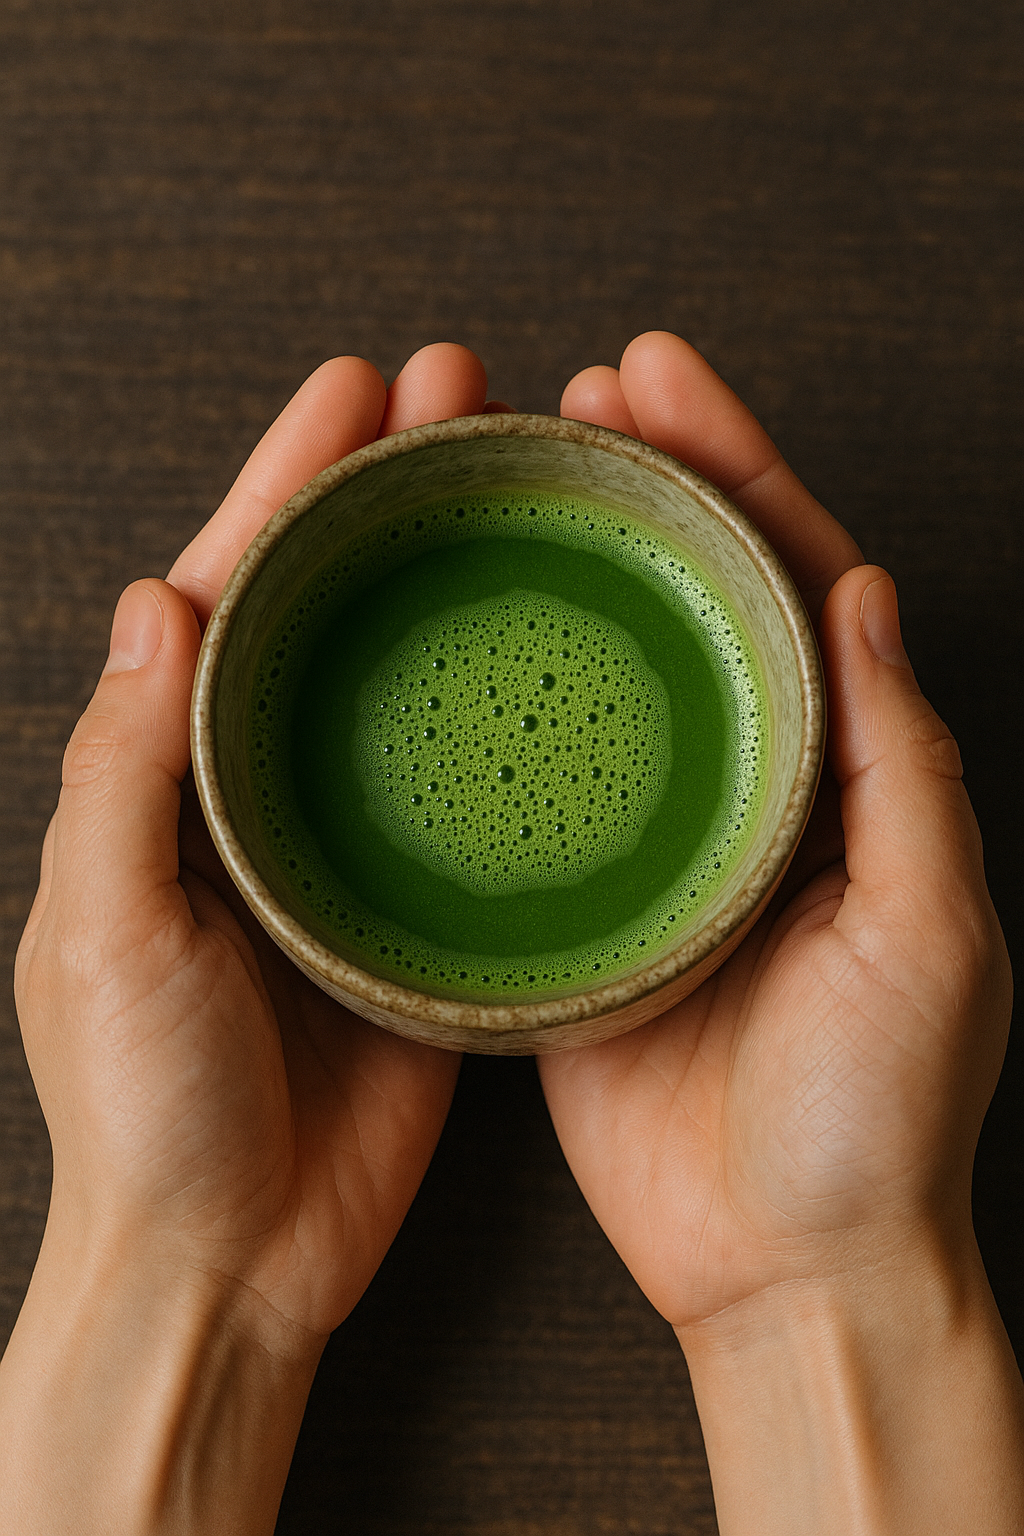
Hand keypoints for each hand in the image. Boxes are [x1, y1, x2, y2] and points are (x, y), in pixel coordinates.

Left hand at [1, 344, 494, 1533]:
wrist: (232, 1260)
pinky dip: (504, 716)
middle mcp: (259, 791)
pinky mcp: (426, 909)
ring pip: (405, 681)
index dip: (285, 486)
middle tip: (464, 398)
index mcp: (167, 780)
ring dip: (456, 582)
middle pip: (328, 610)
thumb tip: (157, 603)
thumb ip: (124, 775)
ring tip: (527, 486)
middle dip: (387, 496)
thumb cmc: (145, 1110)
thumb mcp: (103, 933)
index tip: (353, 394)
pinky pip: (467, 792)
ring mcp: (349, 845)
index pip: (225, 594)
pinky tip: (557, 658)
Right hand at [542, 333, 1022, 1531]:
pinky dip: (512, 699)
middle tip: (575, 392)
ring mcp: (660, 840)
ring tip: (509, 473)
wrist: (785, 1263)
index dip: (736, 466)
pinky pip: (545, 782)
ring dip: (571, 568)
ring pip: (614, 671)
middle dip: (646, 483)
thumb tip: (861, 588)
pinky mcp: (582, 905)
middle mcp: (751, 786)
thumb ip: (897, 760)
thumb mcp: (929, 928)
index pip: (793, 580)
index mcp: (843, 773)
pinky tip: (462, 639)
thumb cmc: (877, 1113)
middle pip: (695, 599)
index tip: (663, 376)